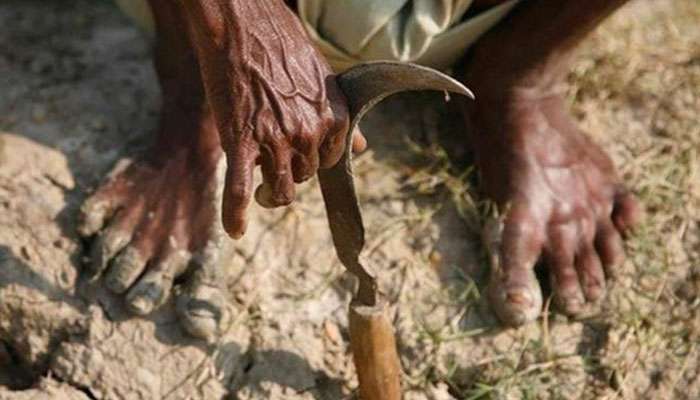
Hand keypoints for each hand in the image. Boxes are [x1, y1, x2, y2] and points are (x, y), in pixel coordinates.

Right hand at [184, 0, 364, 237]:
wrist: (241, 23)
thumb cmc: (281, 44)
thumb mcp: (324, 78)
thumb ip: (342, 118)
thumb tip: (365, 147)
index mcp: (332, 118)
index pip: (329, 162)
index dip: (312, 162)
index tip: (298, 155)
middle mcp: (308, 133)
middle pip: (303, 177)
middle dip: (290, 173)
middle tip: (273, 161)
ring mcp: (275, 140)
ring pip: (280, 192)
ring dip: (271, 196)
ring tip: (261, 191)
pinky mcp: (241, 142)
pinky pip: (239, 190)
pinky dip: (236, 215)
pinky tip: (234, 231)